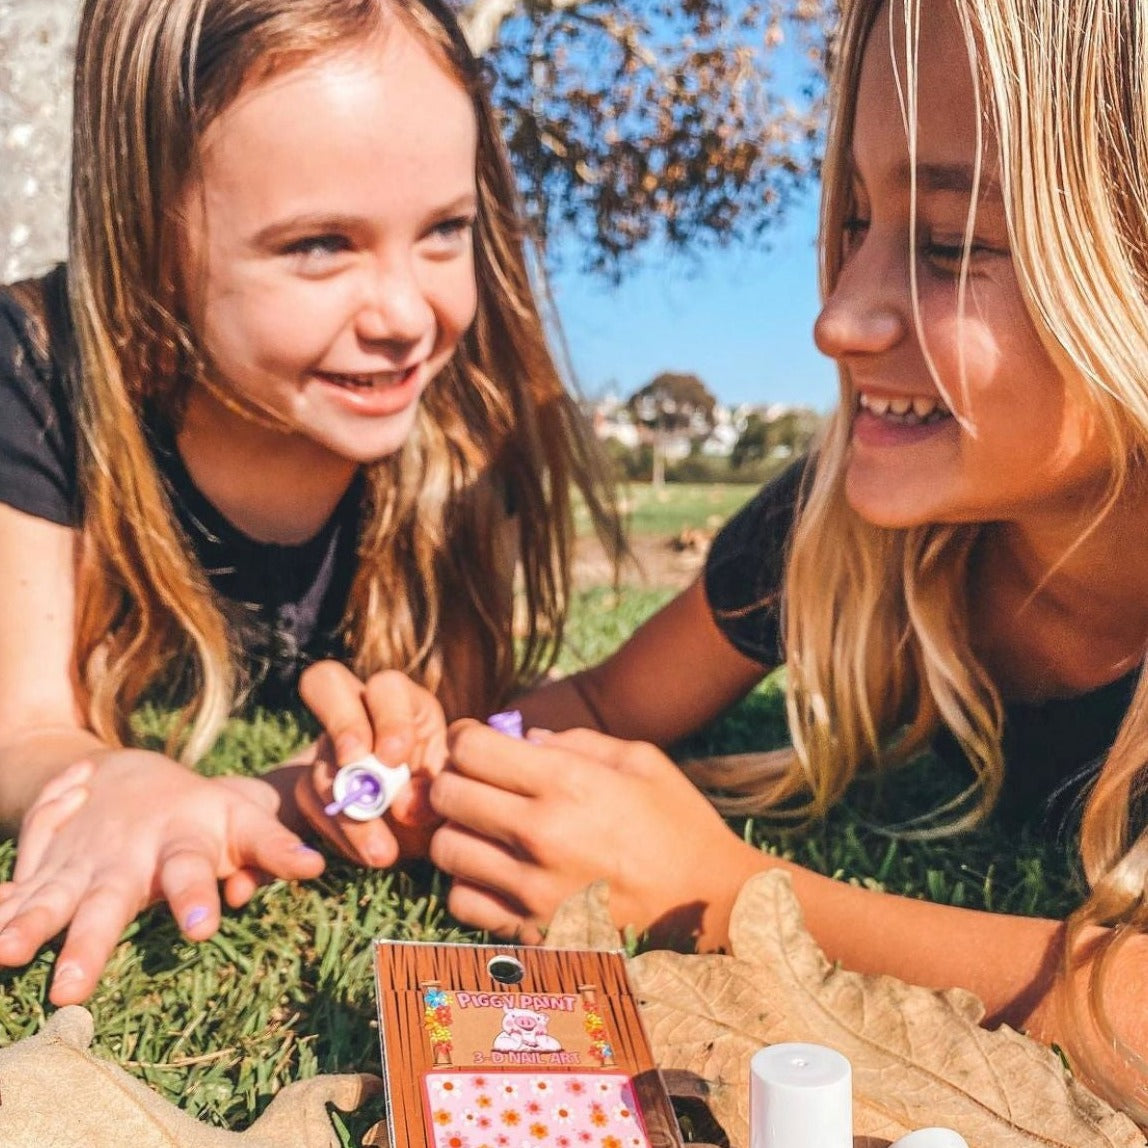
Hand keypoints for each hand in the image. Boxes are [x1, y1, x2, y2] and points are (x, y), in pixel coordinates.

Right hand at [0, 749, 324, 1003]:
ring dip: (28, 928)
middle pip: (111, 902)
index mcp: (180, 846)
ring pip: (53, 900)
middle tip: (73, 989)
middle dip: (92, 943)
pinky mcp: (46, 873)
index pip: (192, 872)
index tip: (202, 930)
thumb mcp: (244, 819)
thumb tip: (317, 866)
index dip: (198, 898)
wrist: (128, 772)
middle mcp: (127, 860)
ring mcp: (82, 867)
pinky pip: (16, 894)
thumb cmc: (202, 811)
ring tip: (7, 955)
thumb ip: (277, 846)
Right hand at [295, 662, 448, 866]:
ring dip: (347, 809)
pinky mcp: (314, 785)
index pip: (386, 686)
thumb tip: (403, 805)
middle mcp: (360, 713)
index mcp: (404, 702)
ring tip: (381, 852)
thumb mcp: (454, 789)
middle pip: (325, 682)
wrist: (431, 829)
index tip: (395, 756)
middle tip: (356, 763)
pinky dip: (337, 832)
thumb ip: (435, 788)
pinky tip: (368, 853)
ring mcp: (331, 747)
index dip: (387, 717)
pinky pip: (308, 801)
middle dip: (342, 724)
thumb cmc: (450, 794)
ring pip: (318, 761)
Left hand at [429, 723, 767, 948]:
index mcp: (568, 783)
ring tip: (484, 828)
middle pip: (447, 794)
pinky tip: (496, 873)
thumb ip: (579, 741)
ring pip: (445, 848)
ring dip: (457, 831)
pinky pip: (461, 901)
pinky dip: (468, 883)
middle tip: (475, 782)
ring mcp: (531, 888)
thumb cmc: (681, 826)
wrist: (712, 909)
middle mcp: (540, 833)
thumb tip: (527, 740)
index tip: (476, 742)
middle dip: (453, 779)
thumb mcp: (642, 762)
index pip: (470, 747)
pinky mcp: (530, 932)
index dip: (464, 737)